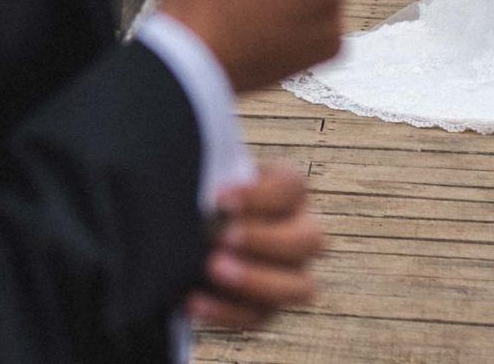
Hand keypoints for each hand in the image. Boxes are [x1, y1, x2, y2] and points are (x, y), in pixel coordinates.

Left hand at [188, 165, 324, 330]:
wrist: (183, 234)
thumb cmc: (199, 197)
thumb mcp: (204, 179)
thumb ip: (209, 176)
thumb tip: (202, 186)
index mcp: (288, 194)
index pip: (294, 187)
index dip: (261, 194)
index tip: (218, 197)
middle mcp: (301, 234)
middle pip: (310, 239)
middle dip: (266, 239)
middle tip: (223, 236)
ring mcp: (290, 275)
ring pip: (301, 287)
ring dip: (258, 280)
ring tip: (214, 269)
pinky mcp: (267, 308)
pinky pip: (257, 317)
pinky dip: (225, 312)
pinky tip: (193, 300)